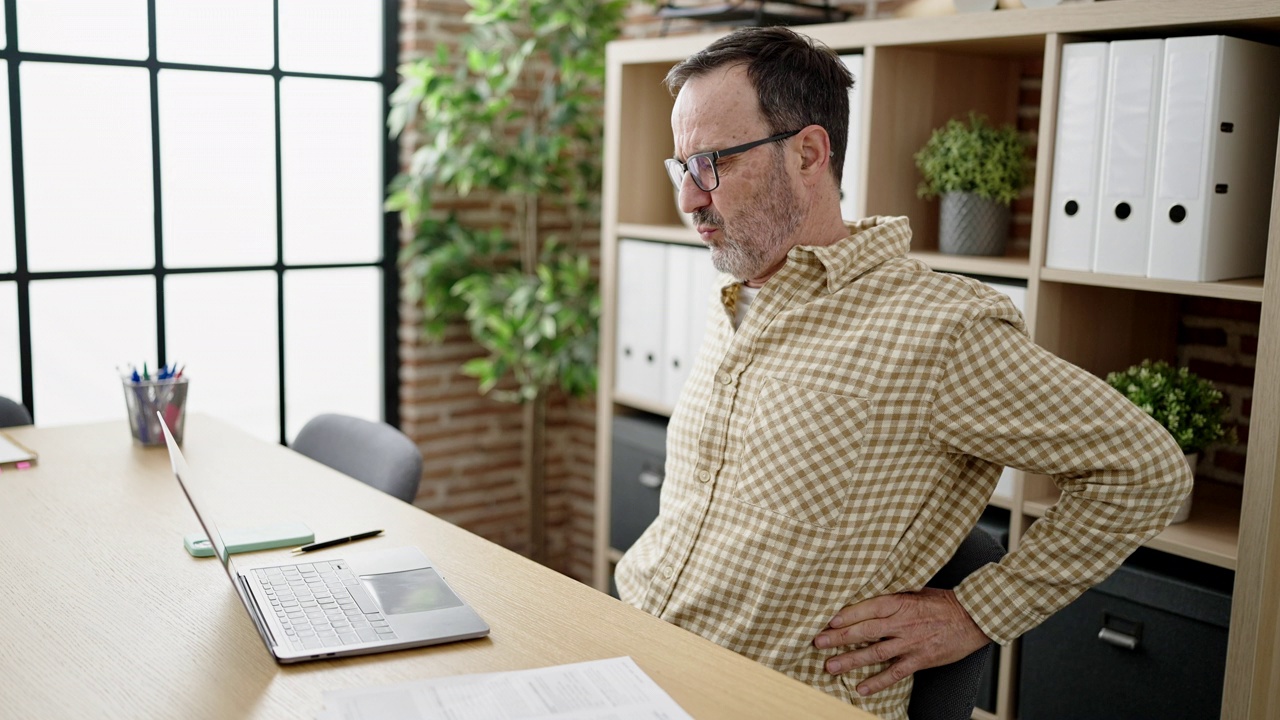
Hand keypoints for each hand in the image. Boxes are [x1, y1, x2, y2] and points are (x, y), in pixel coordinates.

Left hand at [812, 588, 990, 696]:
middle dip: (839, 637)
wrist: (973, 618)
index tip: (827, 621)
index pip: (867, 608)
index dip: (846, 615)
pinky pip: (895, 673)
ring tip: (830, 666)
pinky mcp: (920, 659)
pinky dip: (878, 682)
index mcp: (900, 603)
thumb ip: (892, 596)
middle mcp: (902, 623)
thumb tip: (865, 594)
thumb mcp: (915, 591)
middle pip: (865, 631)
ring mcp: (910, 643)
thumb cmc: (943, 602)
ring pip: (875, 653)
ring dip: (851, 661)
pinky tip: (861, 688)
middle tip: (817, 643)